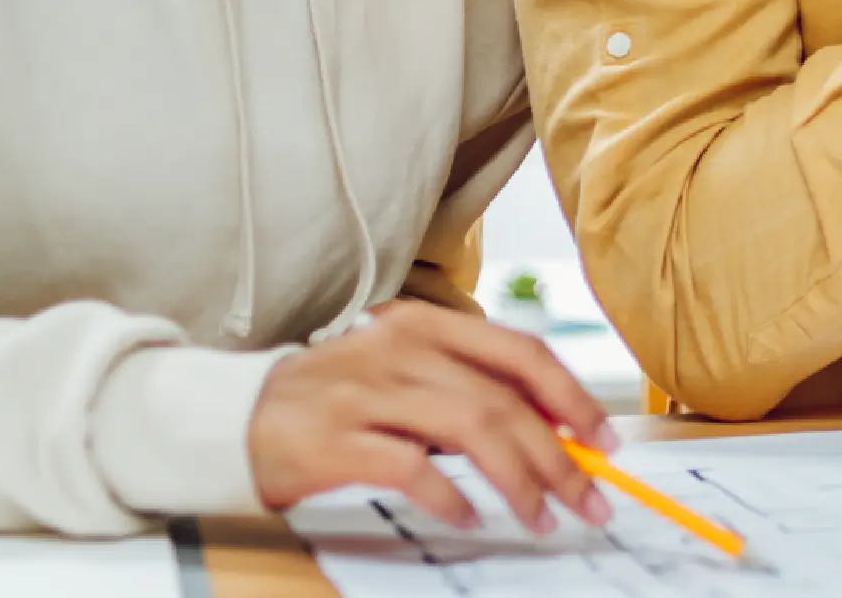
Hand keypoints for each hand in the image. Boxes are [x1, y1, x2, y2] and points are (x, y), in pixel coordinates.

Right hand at [247, 300, 620, 530]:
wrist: (237, 416)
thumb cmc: (338, 400)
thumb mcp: (405, 375)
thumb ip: (469, 389)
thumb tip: (554, 429)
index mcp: (424, 325)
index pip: (520, 351)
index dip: (571, 396)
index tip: (604, 439)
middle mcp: (399, 349)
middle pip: (504, 399)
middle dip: (559, 455)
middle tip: (589, 499)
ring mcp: (365, 392)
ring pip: (470, 429)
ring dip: (519, 480)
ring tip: (542, 517)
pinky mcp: (333, 440)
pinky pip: (409, 467)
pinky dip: (449, 495)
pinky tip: (471, 517)